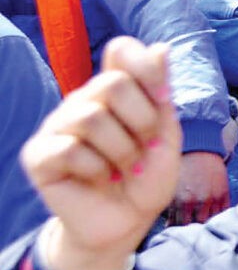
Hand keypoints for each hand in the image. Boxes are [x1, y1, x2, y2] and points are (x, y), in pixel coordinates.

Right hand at [22, 38, 180, 269]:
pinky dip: (97, 169)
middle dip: (142, 121)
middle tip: (146, 148)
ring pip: (92, 117)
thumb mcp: (167, 135)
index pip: (122, 49)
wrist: (127, 222)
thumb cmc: (146, 176)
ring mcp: (57, 126)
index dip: (147, 69)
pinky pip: (70, 149)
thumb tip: (161, 47)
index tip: (163, 102)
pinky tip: (101, 179)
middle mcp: (82, 100)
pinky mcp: (39, 155)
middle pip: (113, 84)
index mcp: (114, 90)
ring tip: (126, 169)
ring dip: (122, 151)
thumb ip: (161, 94)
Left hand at [167, 152, 230, 224]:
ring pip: (210, 221)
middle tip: (190, 230)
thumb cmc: (184, 168)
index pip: (180, 225)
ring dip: (206, 224)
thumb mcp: (172, 187)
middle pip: (196, 225)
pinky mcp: (225, 194)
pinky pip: (223, 212)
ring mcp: (213, 198)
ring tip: (202, 225)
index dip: (178, 230)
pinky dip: (219, 216)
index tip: (178, 232)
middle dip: (192, 228)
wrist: (200, 151)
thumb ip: (171, 207)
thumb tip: (170, 225)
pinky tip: (214, 217)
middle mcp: (198, 201)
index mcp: (182, 200)